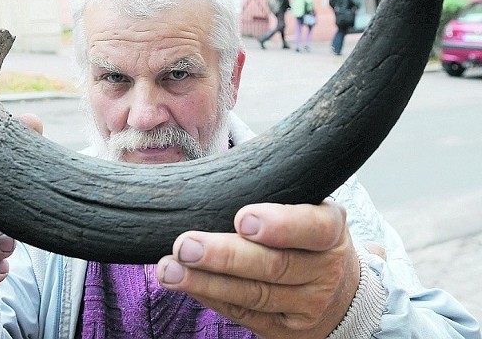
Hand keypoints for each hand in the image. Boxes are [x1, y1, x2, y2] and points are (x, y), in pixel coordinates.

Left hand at [156, 201, 359, 338]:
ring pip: (254, 296)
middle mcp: (325, 270)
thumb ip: (272, 195)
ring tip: (170, 269)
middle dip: (225, 257)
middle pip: (275, 266)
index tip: (242, 219)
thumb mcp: (305, 207)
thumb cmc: (304, 234)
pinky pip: (244, 315)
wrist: (337, 291)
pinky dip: (211, 298)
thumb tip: (210, 183)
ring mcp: (308, 305)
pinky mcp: (285, 330)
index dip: (280, 225)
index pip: (313, 227)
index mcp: (331, 229)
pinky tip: (186, 284)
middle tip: (186, 245)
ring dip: (206, 283)